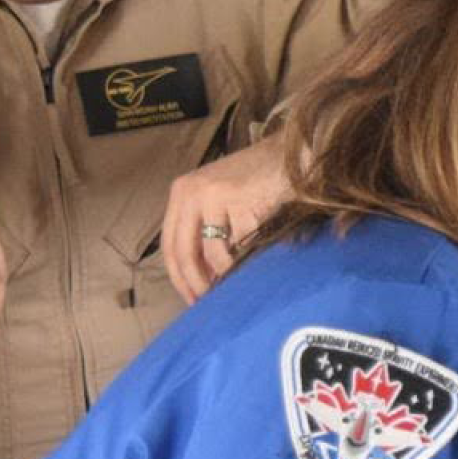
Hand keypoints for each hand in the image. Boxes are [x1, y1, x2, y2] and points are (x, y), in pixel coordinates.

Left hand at [160, 136, 294, 304]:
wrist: (288, 155)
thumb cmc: (256, 180)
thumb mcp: (218, 197)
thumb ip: (204, 228)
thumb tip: (202, 276)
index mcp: (181, 192)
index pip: (169, 244)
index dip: (178, 276)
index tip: (189, 297)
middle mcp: (191, 193)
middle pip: (184, 252)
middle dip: (195, 283)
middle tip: (207, 302)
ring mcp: (214, 196)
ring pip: (213, 253)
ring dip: (224, 275)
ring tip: (234, 285)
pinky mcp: (239, 202)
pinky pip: (240, 244)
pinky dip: (246, 258)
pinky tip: (254, 261)